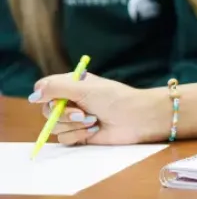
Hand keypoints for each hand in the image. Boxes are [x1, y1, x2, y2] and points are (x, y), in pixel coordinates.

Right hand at [27, 73, 167, 145]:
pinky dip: (78, 135)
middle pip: (46, 110)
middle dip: (63, 114)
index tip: (54, 100)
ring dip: (73, 125)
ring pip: (54, 126)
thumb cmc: (114, 98)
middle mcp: (71, 100)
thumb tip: (34, 94)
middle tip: (82, 112)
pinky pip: (64, 138)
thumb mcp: (84, 88)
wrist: (136, 118)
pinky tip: (94, 130)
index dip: (45, 95)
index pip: (45, 87)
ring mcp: (75, 118)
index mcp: (72, 84)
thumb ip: (57, 88)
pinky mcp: (80, 134)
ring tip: (93, 120)